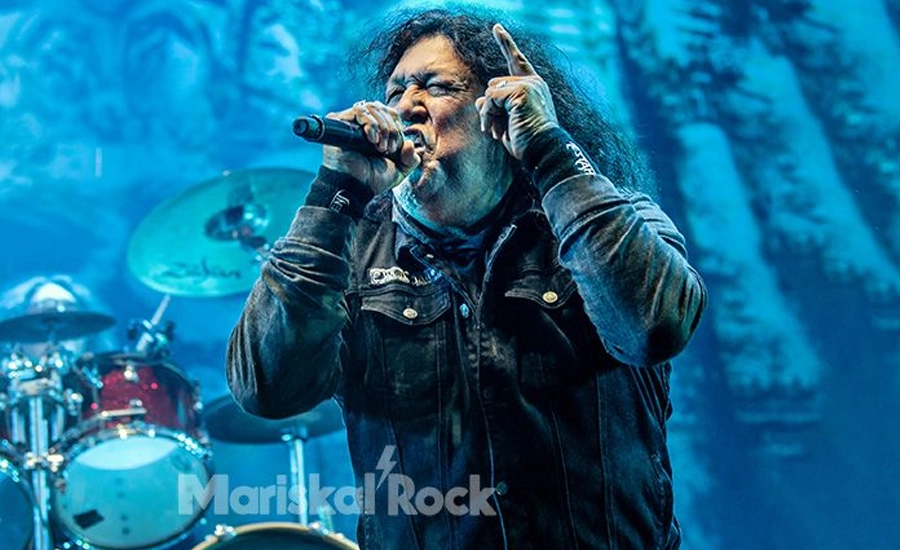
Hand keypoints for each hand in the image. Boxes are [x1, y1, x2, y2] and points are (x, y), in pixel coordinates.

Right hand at [321, 101, 419, 193]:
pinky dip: (371, 124)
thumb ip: (411, 158)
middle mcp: (363, 124)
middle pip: (383, 108)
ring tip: (380, 147)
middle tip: (389, 149)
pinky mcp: (339, 122)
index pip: (391, 114)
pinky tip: (372, 140)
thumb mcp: (400, 170)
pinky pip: (359, 110)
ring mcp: (351, 122)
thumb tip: (409, 143)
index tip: (397, 149)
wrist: (356, 187)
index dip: (398, 128)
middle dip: (392, 129)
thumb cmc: (374, 180)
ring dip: (382, 127)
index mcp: (377, 131)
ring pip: (372, 108)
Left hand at [475, 24, 559, 159]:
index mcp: (534, 86)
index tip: (496, 28)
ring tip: (498, 132)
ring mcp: (527, 85)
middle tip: (497, 130)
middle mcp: (533, 82)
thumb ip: (495, 108)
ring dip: (489, 115)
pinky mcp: (520, 91)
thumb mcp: (507, 122)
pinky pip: (490, 99)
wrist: (542, 150)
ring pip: (490, 93)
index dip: (506, 44)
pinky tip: (497, 130)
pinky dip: (488, 116)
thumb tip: (479, 100)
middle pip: (494, 86)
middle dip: (491, 110)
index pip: (517, 61)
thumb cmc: (528, 141)